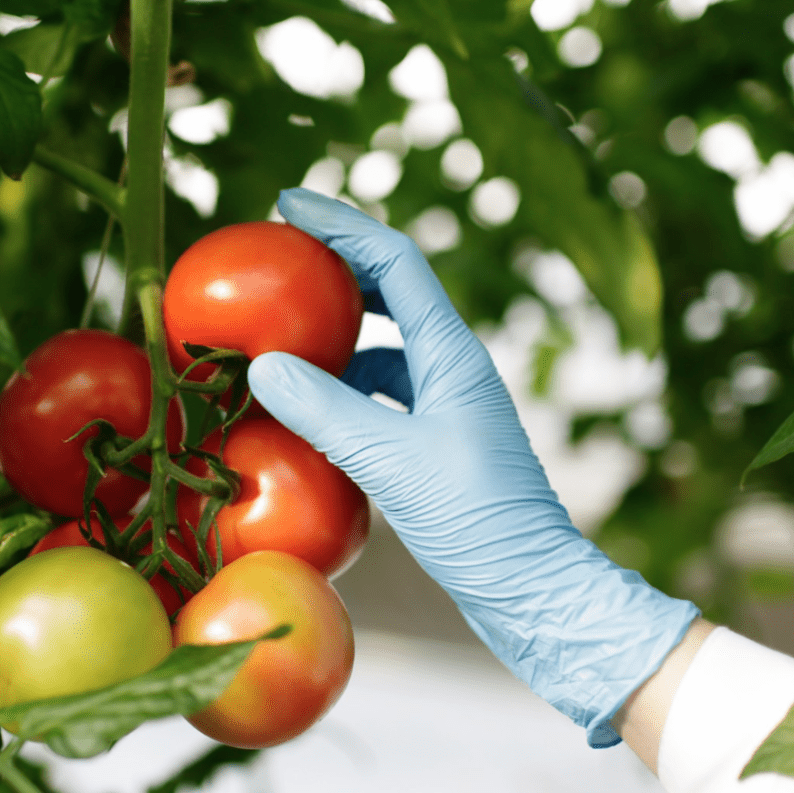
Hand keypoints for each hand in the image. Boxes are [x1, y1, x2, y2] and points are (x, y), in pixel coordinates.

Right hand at [248, 188, 699, 746]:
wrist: (531, 588)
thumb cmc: (476, 522)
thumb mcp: (391, 461)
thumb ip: (325, 411)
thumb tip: (262, 364)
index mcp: (452, 355)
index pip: (396, 262)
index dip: (343, 226)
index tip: (290, 205)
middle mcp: (452, 369)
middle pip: (391, 294)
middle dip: (337, 272)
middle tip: (280, 264)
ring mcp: (447, 406)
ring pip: (385, 349)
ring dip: (338, 336)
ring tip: (283, 338)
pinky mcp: (438, 442)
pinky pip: (383, 396)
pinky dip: (345, 390)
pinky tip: (312, 411)